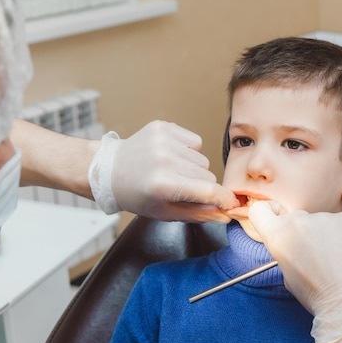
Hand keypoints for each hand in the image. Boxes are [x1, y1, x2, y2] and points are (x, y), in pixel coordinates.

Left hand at [89, 121, 237, 221]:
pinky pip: (195, 142)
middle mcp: (164, 159)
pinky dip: (188, 151)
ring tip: (173, 172)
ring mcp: (163, 140)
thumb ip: (198, 214)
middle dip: (201, 185)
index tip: (231, 203)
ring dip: (193, 168)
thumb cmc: (136, 195)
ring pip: (203, 159)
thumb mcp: (164, 212)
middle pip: (208, 175)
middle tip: (180, 188)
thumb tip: (225, 215)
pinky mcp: (164, 127)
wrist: (109, 169)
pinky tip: (171, 157)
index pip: (208, 190)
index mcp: (162, 184)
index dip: (224, 198)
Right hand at [248, 201, 341, 342]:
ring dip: (330, 236)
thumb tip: (296, 244)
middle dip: (306, 233)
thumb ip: (287, 251)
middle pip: (299, 219)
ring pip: (325, 222)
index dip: (270, 213)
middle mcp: (300, 222)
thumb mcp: (289, 277)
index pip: (260, 211)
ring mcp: (327, 217)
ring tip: (340, 260)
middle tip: (319, 256)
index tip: (278, 218)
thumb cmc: (320, 295)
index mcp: (279, 236)